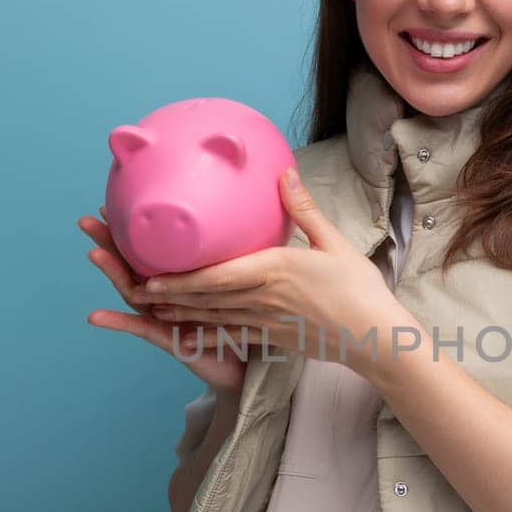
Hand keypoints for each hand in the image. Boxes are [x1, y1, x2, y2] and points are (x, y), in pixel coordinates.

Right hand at [79, 205, 249, 394]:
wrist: (250, 365)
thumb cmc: (246, 320)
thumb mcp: (242, 278)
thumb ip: (237, 250)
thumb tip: (258, 208)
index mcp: (181, 278)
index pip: (152, 248)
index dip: (134, 227)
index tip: (114, 202)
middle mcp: (166, 296)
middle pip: (131, 265)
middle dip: (108, 242)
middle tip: (87, 220)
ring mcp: (164, 318)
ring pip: (132, 292)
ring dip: (111, 273)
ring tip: (94, 253)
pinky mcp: (169, 340)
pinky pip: (141, 329)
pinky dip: (117, 323)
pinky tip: (94, 316)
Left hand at [130, 168, 405, 376]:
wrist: (376, 337)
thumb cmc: (359, 290)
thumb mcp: (333, 243)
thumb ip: (303, 209)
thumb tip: (283, 173)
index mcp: (276, 270)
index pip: (218, 277)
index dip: (181, 279)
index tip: (151, 277)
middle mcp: (264, 298)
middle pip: (208, 298)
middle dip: (169, 295)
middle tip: (135, 289)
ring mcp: (267, 322)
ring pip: (215, 317)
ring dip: (181, 313)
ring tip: (151, 308)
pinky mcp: (274, 337)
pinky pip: (233, 336)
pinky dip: (207, 335)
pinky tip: (187, 336)